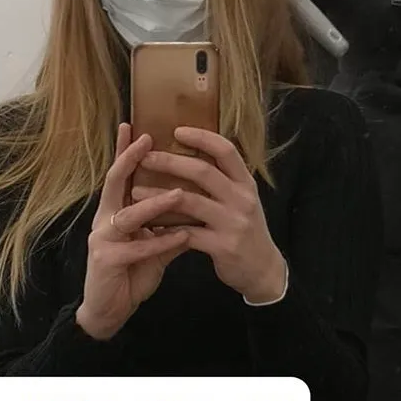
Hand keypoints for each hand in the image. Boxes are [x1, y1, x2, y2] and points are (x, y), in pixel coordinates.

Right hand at [76, 124, 189, 340]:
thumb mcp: (153, 244)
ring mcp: (102, 239)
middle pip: (115, 182)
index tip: (133, 125)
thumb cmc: (130, 273)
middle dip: (130, 159)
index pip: (120, 174)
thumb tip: (194, 205)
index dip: (125, 150)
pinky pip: (136, 248)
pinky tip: (181, 237)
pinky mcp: (106, 261)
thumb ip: (169, 224)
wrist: (109, 311)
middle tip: (148, 140)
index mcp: (115, 211)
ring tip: (180, 194)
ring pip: (129, 215)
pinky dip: (159, 242)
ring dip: (156, 204)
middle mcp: (105, 219)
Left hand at [133, 128, 286, 303]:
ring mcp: (233, 223)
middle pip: (203, 172)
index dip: (202, 137)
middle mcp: (242, 199)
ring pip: (190, 202)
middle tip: (146, 157)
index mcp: (246, 182)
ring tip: (137, 190)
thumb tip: (192, 153)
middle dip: (171, 162)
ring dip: (159, 195)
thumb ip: (223, 180)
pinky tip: (150, 225)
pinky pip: (187, 234)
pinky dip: (166, 228)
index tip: (177, 130)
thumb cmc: (246, 229)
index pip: (226, 150)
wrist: (263, 270)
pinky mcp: (223, 247)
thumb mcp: (242, 199)